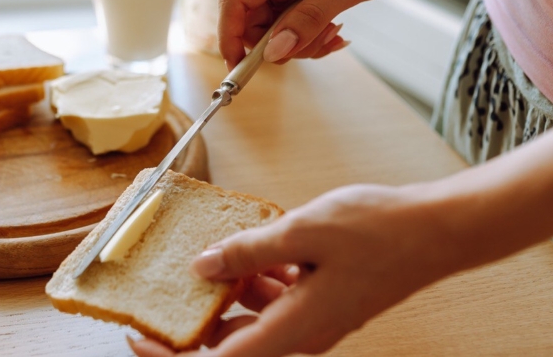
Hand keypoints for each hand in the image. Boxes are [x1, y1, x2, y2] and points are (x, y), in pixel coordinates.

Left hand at [129, 184, 457, 355]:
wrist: (436, 230)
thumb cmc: (380, 231)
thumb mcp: (301, 232)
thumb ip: (247, 251)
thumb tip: (202, 266)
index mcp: (294, 328)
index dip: (170, 356)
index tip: (139, 337)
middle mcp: (302, 334)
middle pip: (231, 340)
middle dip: (199, 312)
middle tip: (177, 279)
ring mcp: (314, 320)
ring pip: (252, 317)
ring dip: (231, 290)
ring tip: (225, 250)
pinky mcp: (322, 303)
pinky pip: (276, 301)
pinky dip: (259, 279)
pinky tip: (262, 248)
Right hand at [219, 0, 413, 68]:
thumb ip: (310, 18)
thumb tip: (275, 51)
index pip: (234, 3)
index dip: (229, 37)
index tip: (238, 67)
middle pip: (253, 24)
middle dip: (280, 45)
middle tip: (318, 44)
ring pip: (274, 31)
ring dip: (301, 43)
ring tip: (335, 32)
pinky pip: (291, 26)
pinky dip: (310, 37)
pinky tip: (334, 30)